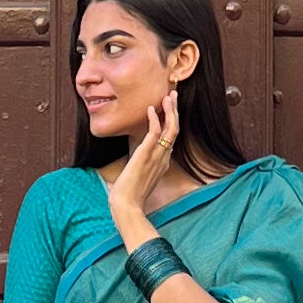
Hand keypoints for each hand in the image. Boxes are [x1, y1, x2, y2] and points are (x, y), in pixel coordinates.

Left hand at [107, 90, 182, 236]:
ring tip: (167, 97)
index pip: (172, 138)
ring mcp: (156, 157)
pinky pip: (154, 133)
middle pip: (175, 130)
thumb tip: (138, 161)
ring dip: (170, 111)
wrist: (127, 206)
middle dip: (175, 112)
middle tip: (173, 96)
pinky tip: (151, 109)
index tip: (170, 109)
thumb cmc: (130, 195)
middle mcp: (163, 158)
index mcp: (163, 163)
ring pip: (170, 129)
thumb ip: (143, 167)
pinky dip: (154, 119)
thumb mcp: (140, 178)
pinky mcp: (145, 155)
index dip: (172, 122)